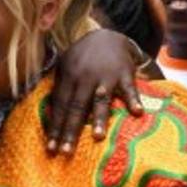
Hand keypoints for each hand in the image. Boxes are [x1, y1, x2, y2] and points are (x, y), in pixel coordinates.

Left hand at [46, 29, 144, 154]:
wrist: (107, 35)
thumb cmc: (82, 57)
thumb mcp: (65, 66)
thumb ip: (59, 89)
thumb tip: (50, 114)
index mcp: (68, 77)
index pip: (60, 106)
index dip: (55, 127)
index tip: (51, 148)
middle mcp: (85, 77)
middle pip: (76, 107)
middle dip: (71, 130)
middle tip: (66, 151)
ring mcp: (106, 76)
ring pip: (100, 99)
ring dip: (98, 118)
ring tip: (96, 136)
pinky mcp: (125, 73)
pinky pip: (129, 88)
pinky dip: (133, 99)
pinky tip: (136, 112)